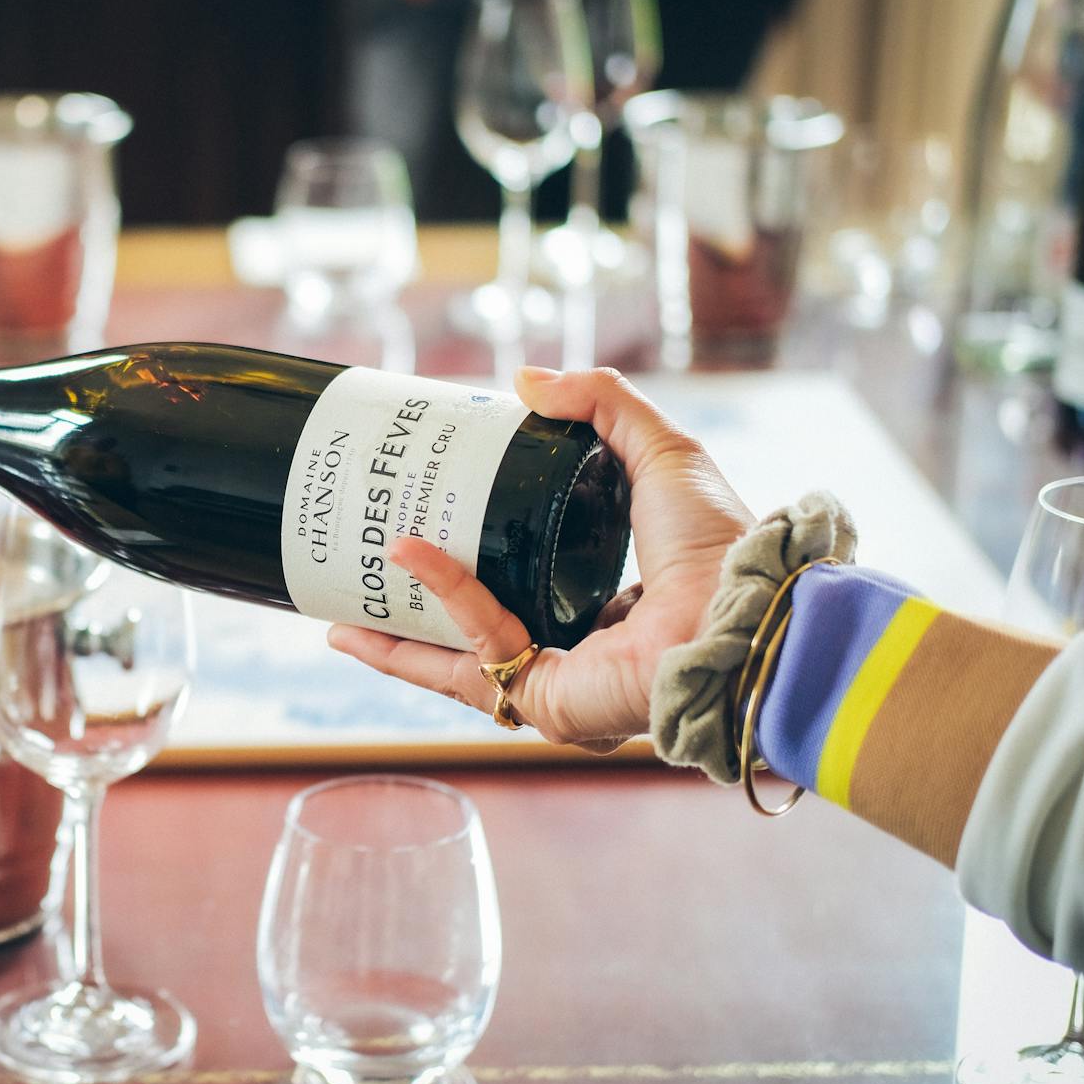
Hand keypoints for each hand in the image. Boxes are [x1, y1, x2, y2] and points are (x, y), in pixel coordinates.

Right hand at [328, 367, 753, 751]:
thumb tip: (524, 378)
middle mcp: (583, 652)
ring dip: (398, 629)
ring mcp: (561, 687)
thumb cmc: (721, 546)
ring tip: (339, 599)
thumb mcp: (664, 452)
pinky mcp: (546, 705)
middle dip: (414, 616)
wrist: (743, 611)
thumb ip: (604, 405)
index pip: (526, 589)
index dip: (473, 563)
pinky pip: (476, 654)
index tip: (428, 528)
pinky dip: (441, 603)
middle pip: (477, 635)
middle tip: (367, 576)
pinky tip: (405, 559)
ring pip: (457, 660)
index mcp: (611, 603)